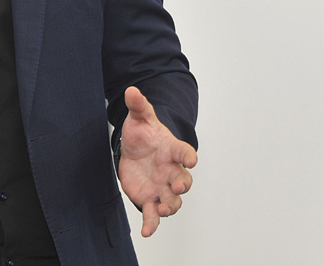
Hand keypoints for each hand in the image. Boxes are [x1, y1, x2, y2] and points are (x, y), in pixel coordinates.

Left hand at [118, 86, 196, 236]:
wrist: (134, 149)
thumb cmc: (143, 134)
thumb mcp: (139, 117)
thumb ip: (138, 105)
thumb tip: (131, 90)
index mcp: (172, 150)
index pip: (184, 152)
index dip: (188, 155)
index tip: (192, 159)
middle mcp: (171, 171)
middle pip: (184, 181)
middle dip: (182, 184)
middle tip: (177, 185)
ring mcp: (162, 187)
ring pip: (173, 201)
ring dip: (171, 206)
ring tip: (164, 209)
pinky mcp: (150, 199)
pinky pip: (153, 214)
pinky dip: (152, 224)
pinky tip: (146, 232)